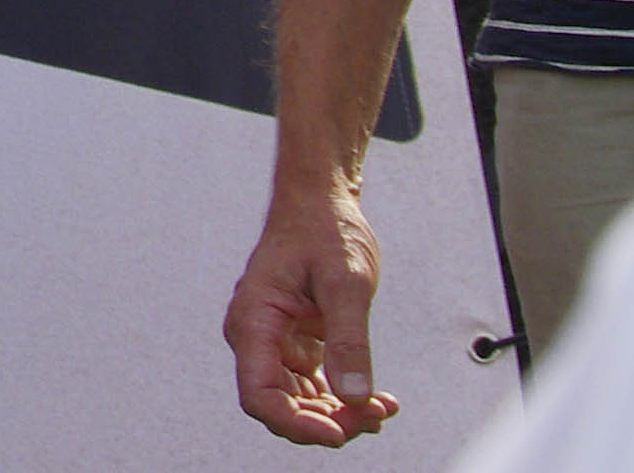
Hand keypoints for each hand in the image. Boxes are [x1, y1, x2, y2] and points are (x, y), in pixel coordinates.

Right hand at [224, 179, 397, 443]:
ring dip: (339, 414)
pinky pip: (313, 385)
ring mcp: (275, 341)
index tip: (338, 431)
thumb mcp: (344, 282)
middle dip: (328, 421)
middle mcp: (257, 336)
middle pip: (281, 405)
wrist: (320, 202)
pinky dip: (343, 397)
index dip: (296, 424)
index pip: (259, 395)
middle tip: (373, 415)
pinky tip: (373, 398)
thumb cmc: (321, 228)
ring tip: (380, 408)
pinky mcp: (294, 342)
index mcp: (254, 320)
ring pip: (298, 401)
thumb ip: (349, 341)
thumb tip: (355, 395)